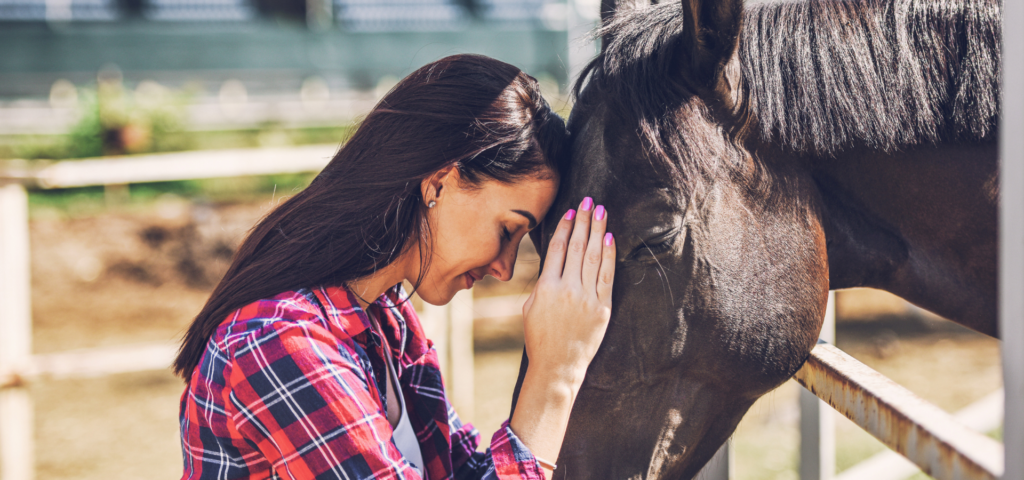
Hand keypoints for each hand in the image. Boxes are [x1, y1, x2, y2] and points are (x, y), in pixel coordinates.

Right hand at [522, 197, 615, 388]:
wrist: (557, 366)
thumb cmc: (539, 338)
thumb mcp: (531, 308)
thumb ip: (543, 283)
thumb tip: (556, 262)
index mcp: (545, 287)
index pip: (558, 248)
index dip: (566, 227)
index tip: (571, 211)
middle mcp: (567, 289)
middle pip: (578, 246)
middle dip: (584, 220)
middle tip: (589, 200)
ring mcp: (586, 298)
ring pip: (594, 256)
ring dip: (598, 230)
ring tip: (601, 211)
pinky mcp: (602, 308)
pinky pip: (607, 276)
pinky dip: (609, 255)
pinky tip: (610, 237)